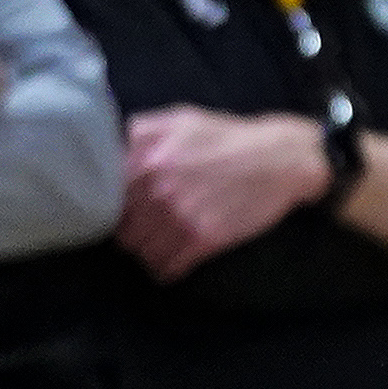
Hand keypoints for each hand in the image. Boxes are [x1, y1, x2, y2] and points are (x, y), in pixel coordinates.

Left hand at [118, 105, 329, 281]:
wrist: (283, 158)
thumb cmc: (230, 138)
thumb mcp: (180, 120)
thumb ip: (137, 132)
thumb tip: (104, 150)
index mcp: (145, 158)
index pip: (104, 201)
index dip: (114, 207)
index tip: (127, 209)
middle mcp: (156, 189)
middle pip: (121, 232)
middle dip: (134, 232)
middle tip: (150, 227)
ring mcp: (178, 216)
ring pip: (140, 253)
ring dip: (149, 252)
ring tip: (164, 243)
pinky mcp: (202, 239)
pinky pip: (165, 269)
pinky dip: (167, 268)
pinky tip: (177, 258)